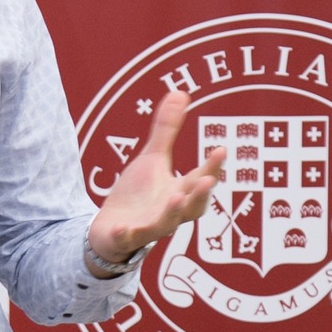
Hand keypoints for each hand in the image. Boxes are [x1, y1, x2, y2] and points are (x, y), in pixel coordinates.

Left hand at [87, 91, 224, 267]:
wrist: (110, 229)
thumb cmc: (138, 195)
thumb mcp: (152, 159)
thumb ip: (167, 130)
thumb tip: (180, 92)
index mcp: (179, 191)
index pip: (200, 179)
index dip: (212, 167)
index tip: (221, 149)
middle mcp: (170, 212)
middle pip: (192, 206)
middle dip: (200, 194)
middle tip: (207, 180)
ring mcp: (148, 226)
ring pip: (165, 224)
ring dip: (172, 212)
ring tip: (176, 197)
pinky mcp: (124, 237)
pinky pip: (126, 238)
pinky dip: (125, 234)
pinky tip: (122, 227)